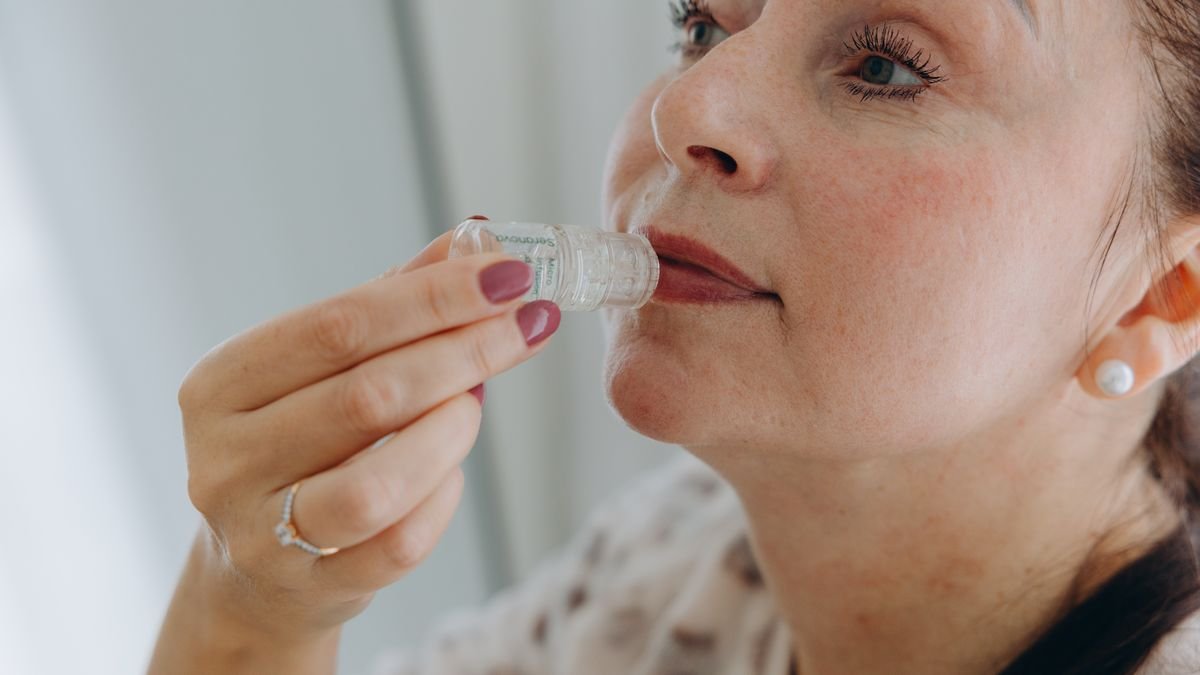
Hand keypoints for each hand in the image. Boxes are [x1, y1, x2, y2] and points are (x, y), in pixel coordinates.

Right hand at [177, 226, 559, 634]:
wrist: (260, 570)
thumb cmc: (304, 441)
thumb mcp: (327, 365)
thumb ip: (396, 298)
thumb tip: (478, 236)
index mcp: (220, 384)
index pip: (339, 325)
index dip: (433, 298)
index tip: (508, 275)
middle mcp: (225, 459)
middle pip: (367, 396)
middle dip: (465, 351)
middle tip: (529, 324)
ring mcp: (261, 533)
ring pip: (379, 483)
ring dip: (451, 431)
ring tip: (477, 401)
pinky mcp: (309, 588)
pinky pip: (400, 544)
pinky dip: (443, 498)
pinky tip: (451, 469)